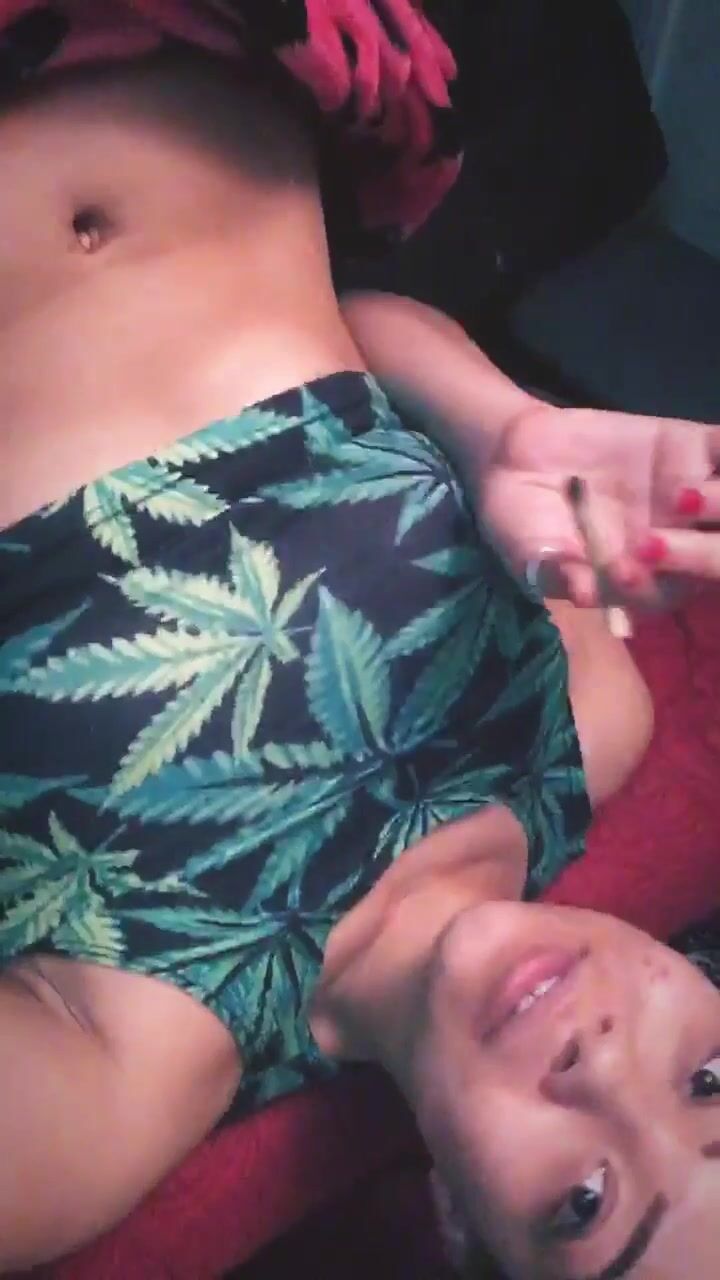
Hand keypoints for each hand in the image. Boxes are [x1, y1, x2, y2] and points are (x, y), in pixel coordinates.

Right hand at [478, 402, 719, 607]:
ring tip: (684, 494)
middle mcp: (673, 542)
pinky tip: (712, 451)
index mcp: (640, 581)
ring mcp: (686, 496)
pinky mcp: (688, 449)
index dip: (656, 583)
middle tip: (661, 529)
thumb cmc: (519, 520)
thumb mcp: (527, 552)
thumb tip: (583, 591)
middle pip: (712, 553)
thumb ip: (555, 572)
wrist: (515, 455)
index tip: (625, 571)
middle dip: (700, 548)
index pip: (666, 591)